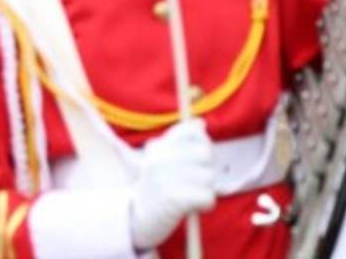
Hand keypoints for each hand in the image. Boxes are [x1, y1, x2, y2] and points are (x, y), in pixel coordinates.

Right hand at [128, 119, 216, 250]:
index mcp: (157, 147)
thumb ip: (181, 140)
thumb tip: (201, 123)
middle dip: (206, 169)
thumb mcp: (161, 160)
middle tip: (193, 182)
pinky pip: (208, 197)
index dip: (202, 145)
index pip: (193, 132)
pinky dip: (205, 205)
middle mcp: (159, 158)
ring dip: (205, 190)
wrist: (136, 221)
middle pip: (205, 153)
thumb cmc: (155, 189)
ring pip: (209, 177)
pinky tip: (192, 208)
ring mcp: (165, 178)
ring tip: (189, 196)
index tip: (194, 160)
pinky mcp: (174, 198)